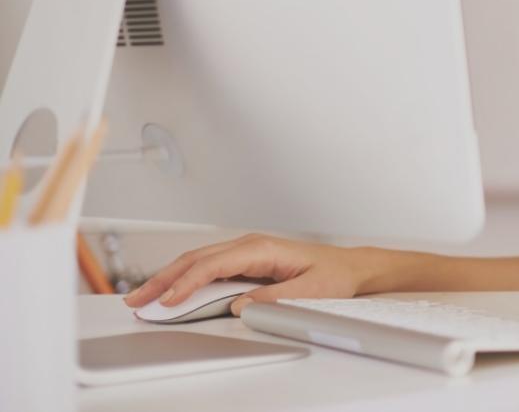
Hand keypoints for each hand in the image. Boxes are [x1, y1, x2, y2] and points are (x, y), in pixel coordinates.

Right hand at [123, 234, 381, 315]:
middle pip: (196, 259)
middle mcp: (250, 245)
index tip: (168, 301)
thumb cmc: (334, 275)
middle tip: (136, 298)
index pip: (214, 264)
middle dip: (164, 278)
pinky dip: (185, 278)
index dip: (187, 283)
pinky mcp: (245, 261)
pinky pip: (208, 267)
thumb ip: (273, 298)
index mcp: (264, 248)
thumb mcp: (309, 291)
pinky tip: (171, 290)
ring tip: (143, 296)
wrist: (349, 267)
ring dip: (169, 277)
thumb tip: (238, 305)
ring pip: (198, 261)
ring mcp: (246, 251)